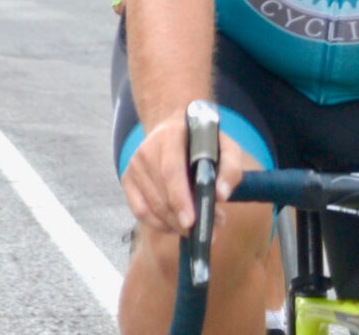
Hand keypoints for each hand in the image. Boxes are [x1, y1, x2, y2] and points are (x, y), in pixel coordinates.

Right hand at [121, 112, 247, 236]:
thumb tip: (221, 196)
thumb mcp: (227, 147)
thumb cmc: (204, 141)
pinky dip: (159, 224)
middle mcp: (147, 150)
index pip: (171, 171)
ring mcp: (134, 165)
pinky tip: (177, 226)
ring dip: (174, 225)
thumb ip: (231, 168)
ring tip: (198, 228)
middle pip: (160, 194)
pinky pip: (140, 211)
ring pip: (150, 207)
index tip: (192, 222)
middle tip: (208, 230)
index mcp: (170, 136)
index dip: (180, 199)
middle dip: (182, 219)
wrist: (177, 128)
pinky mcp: (128, 179)